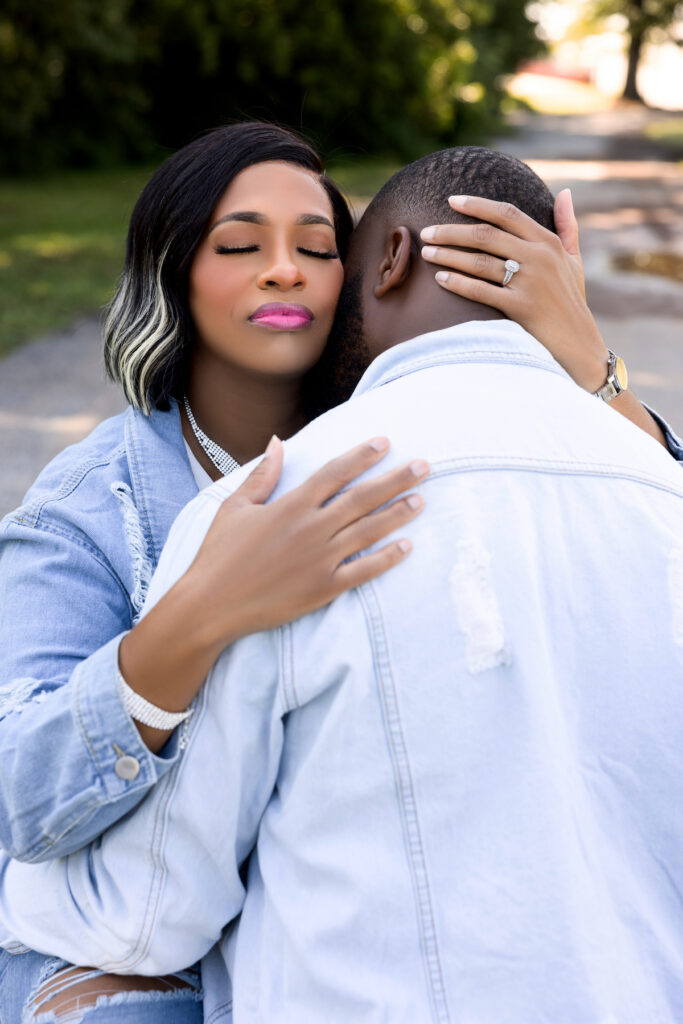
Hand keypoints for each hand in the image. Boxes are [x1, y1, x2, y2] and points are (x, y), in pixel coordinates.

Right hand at [190, 435, 428, 646]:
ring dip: (398, 514)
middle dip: (396, 479)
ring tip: (421, 500)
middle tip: (424, 467)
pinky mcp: (323, 589)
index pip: (335, 473)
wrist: (211, 605)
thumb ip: (262, 475)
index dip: (362, 456)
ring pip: (369, 531)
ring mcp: (320, 560)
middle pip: (362, 498)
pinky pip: (363, 571)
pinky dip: (387, 559)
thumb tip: (278, 441)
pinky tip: (407, 546)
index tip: (386, 443)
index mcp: (290, 506)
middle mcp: (311, 529)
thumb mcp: (235, 507)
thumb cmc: (219, 554)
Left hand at [420, 191, 609, 391]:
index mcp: (548, 242)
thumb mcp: (574, 261)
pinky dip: (458, 283)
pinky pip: (481, 291)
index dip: (477, 205)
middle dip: (451, 231)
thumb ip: (568, 226)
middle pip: (486, 235)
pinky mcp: (520, 308)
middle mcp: (539, 258)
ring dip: (448, 255)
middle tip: (426, 231)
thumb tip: (565, 193)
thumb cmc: (571, 301)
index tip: (451, 201)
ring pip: (479, 262)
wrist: (579, 344)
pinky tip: (439, 279)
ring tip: (426, 253)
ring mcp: (530, 283)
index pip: (507, 214)